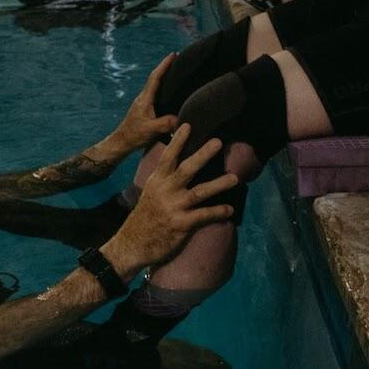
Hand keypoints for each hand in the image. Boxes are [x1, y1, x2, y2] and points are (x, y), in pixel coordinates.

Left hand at [99, 54, 178, 157]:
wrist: (122, 141)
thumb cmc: (135, 135)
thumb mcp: (152, 130)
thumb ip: (166, 123)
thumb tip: (181, 117)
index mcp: (145, 99)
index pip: (155, 78)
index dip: (164, 65)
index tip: (173, 55)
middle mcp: (143, 97)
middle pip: (155, 77)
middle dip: (165, 66)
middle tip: (177, 58)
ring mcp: (143, 102)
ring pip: (154, 84)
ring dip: (163, 75)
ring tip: (175, 70)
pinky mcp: (144, 107)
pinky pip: (155, 92)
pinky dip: (162, 85)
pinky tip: (169, 90)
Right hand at [104, 126, 236, 273]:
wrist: (133, 244)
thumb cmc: (145, 216)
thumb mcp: (151, 191)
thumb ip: (165, 178)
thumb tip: (180, 163)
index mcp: (157, 180)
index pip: (168, 156)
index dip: (178, 141)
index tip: (188, 124)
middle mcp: (165, 190)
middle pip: (187, 169)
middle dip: (203, 154)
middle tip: (218, 142)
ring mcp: (174, 207)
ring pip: (200, 192)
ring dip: (219, 184)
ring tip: (235, 178)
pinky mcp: (181, 224)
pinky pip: (203, 216)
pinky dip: (218, 212)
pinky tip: (230, 209)